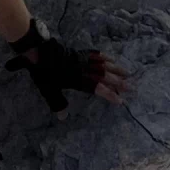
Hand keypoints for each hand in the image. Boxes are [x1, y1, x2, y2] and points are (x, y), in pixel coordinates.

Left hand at [7, 19, 127, 116]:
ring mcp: (82, 59)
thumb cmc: (43, 72)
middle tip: (131, 87)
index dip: (109, 95)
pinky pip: (95, 54)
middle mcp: (84, 69)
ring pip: (103, 64)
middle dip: (119, 82)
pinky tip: (110, 59)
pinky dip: (104, 57)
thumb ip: (57, 104)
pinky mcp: (79, 52)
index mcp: (78, 80)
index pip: (97, 89)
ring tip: (128, 73)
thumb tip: (63, 118)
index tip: (120, 101)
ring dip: (116, 69)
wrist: (38, 51)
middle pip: (105, 76)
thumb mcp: (48, 90)